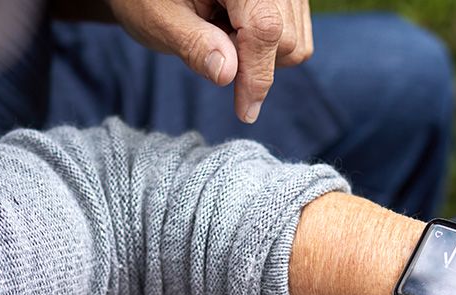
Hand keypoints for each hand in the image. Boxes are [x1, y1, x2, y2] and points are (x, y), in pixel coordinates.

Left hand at [106, 0, 312, 122]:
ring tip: (218, 34)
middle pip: (286, 38)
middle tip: (209, 48)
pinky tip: (233, 31)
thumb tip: (228, 74)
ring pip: (295, 40)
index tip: (245, 112)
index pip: (264, 28)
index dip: (256, 76)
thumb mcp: (160, 21)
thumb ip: (194, 45)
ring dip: (261, 55)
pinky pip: (294, 33)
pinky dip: (267, 46)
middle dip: (253, 63)